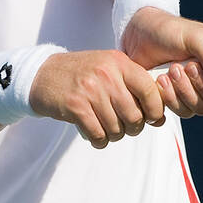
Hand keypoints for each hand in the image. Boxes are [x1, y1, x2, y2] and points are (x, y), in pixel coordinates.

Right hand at [29, 50, 166, 148]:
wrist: (42, 75)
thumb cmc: (82, 75)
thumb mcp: (109, 69)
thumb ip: (135, 88)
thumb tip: (160, 119)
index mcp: (119, 62)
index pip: (150, 90)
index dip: (155, 110)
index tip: (151, 118)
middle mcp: (106, 74)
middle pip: (135, 116)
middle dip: (133, 128)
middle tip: (124, 127)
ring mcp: (90, 90)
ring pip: (117, 128)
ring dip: (114, 135)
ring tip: (106, 129)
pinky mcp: (75, 106)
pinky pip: (98, 135)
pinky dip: (99, 141)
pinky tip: (95, 135)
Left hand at [121, 8, 202, 117]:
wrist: (138, 34)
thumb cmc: (171, 30)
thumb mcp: (196, 37)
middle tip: (188, 66)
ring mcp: (199, 91)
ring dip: (186, 91)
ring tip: (171, 69)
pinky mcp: (180, 99)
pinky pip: (184, 112)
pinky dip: (172, 99)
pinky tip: (161, 80)